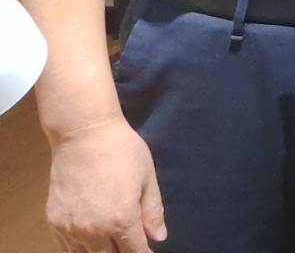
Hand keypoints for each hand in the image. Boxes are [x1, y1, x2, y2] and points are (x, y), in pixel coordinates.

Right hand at [46, 117, 165, 251]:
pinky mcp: (54, 222)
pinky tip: (90, 240)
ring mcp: (71, 228)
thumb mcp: (147, 178)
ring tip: (111, 243)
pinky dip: (79, 248)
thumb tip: (159, 237)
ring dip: (101, 252)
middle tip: (129, 244)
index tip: (147, 252)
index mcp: (121, 219)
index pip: (134, 252)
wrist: (84, 135)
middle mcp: (94, 231)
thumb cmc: (122, 151)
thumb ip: (152, 211)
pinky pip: (66, 247)